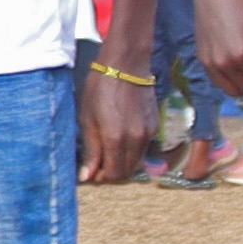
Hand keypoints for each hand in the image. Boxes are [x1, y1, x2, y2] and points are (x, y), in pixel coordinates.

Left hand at [78, 49, 161, 183]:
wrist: (125, 66)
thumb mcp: (88, 119)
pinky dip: (132, 152)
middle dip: (111, 173)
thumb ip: (91, 150)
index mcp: (116, 139)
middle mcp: (136, 140)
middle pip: (126, 171)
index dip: (101, 178)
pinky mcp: (155, 126)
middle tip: (97, 166)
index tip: (91, 173)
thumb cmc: (100, 89)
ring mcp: (148, 134)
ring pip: (136, 162)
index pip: (113, 173)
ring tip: (107, 153)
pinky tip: (120, 141)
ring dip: (122, 164)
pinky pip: (143, 148)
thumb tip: (87, 176)